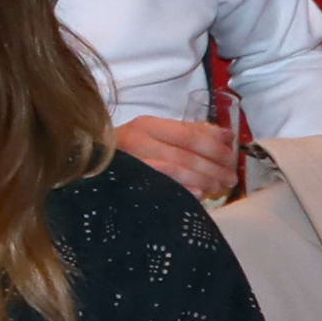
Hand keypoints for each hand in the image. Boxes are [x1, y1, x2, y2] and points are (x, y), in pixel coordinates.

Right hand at [112, 115, 244, 198]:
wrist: (90, 166)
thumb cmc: (130, 149)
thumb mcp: (156, 134)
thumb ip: (191, 132)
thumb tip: (227, 135)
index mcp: (147, 126)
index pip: (188, 135)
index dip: (214, 146)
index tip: (231, 156)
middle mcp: (137, 141)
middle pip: (185, 155)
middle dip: (214, 168)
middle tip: (231, 178)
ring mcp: (131, 163)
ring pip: (176, 170)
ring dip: (203, 180)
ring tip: (218, 187)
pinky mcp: (129, 182)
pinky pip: (162, 186)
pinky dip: (184, 191)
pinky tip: (198, 195)